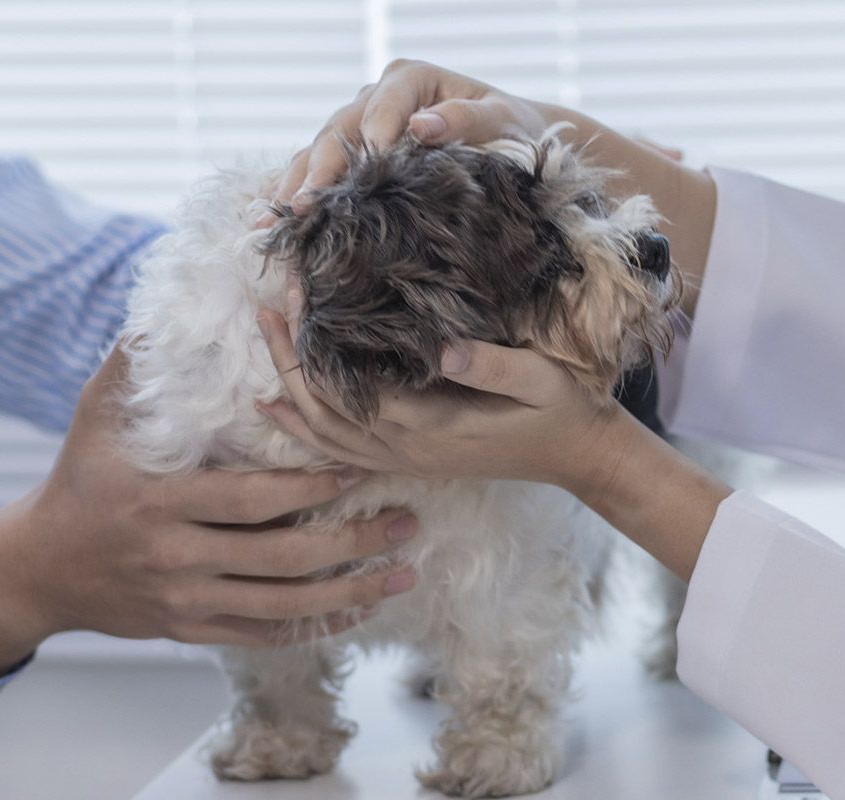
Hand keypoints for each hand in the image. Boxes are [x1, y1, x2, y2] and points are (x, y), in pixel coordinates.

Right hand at [0, 348, 418, 681]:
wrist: (37, 569)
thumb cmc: (78, 479)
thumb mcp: (96, 415)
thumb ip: (137, 360)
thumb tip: (175, 300)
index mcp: (158, 501)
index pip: (249, 500)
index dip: (310, 489)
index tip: (362, 470)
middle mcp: (175, 557)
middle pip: (280, 558)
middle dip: (353, 543)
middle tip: (407, 521)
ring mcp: (185, 601)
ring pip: (283, 607)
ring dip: (352, 593)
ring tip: (405, 575)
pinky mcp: (191, 631)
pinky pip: (265, 636)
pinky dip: (317, 628)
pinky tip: (360, 610)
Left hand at [254, 306, 638, 494]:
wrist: (576, 457)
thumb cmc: (560, 412)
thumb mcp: (541, 381)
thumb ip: (495, 365)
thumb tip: (444, 348)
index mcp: (431, 427)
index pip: (349, 387)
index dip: (314, 344)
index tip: (298, 293)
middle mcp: (406, 451)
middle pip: (322, 412)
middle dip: (288, 359)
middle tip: (268, 304)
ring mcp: (405, 462)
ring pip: (323, 436)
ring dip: (287, 390)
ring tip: (268, 337)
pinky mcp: (410, 461)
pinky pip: (341, 452)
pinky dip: (304, 430)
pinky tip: (279, 407)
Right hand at [258, 61, 715, 316]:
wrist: (511, 153)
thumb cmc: (516, 138)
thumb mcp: (506, 127)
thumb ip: (470, 121)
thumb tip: (424, 127)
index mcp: (413, 82)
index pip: (384, 105)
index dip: (371, 134)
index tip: (365, 165)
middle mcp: (376, 99)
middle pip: (339, 131)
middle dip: (321, 171)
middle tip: (304, 207)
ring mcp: (358, 130)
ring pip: (317, 154)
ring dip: (293, 189)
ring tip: (268, 223)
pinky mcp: (351, 162)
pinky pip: (315, 177)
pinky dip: (294, 200)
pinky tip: (267, 227)